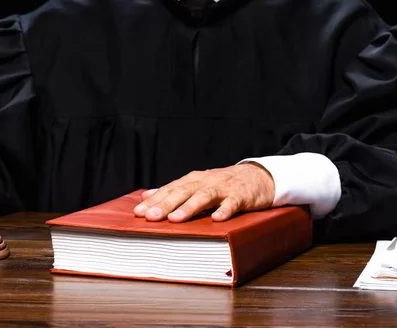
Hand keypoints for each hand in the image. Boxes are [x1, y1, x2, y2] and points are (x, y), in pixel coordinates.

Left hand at [133, 163, 274, 221]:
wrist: (258, 176)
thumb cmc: (223, 184)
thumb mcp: (197, 184)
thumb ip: (173, 190)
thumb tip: (146, 195)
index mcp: (193, 180)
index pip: (169, 190)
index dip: (154, 200)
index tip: (138, 212)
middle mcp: (205, 182)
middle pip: (182, 192)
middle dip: (165, 204)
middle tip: (150, 217)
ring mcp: (223, 188)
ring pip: (204, 196)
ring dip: (189, 207)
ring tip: (175, 219)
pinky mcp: (241, 196)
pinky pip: (232, 203)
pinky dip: (224, 210)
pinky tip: (216, 220)